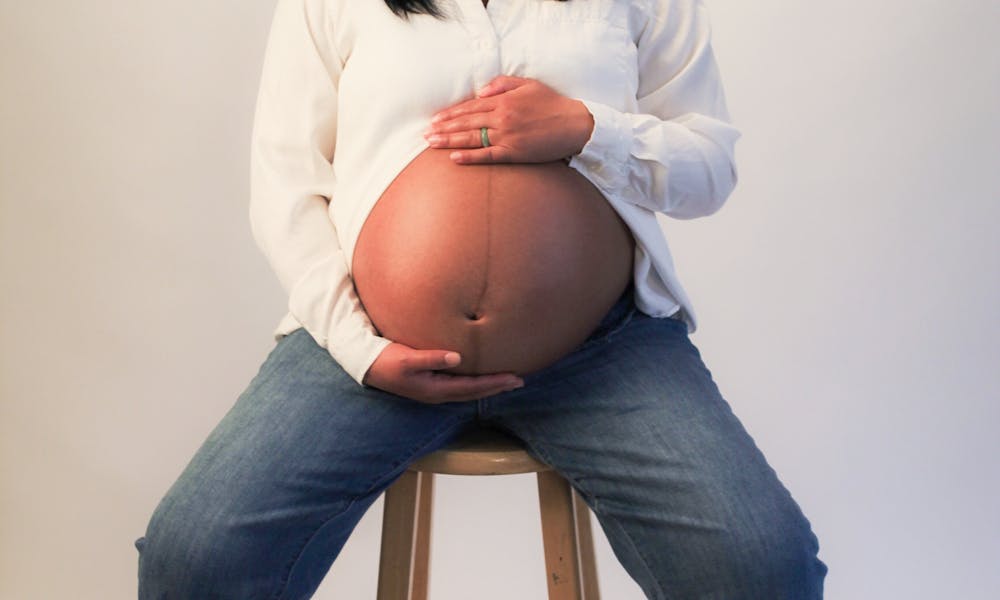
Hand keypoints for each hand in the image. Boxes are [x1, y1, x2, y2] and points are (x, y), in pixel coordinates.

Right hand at [362, 342, 523, 403]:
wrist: (366, 366)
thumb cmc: (385, 360)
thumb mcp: (407, 359)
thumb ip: (432, 359)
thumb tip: (457, 358)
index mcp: (435, 389)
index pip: (473, 387)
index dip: (494, 383)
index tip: (514, 378)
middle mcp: (438, 393)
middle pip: (475, 392)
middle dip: (497, 387)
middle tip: (520, 381)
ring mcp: (434, 391)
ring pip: (468, 391)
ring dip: (488, 387)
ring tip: (506, 381)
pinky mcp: (431, 384)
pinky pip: (460, 386)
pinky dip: (475, 383)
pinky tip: (481, 376)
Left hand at [424, 75, 593, 164]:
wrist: (575, 124)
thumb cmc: (553, 103)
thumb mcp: (528, 84)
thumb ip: (503, 84)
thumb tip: (480, 91)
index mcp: (504, 101)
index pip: (470, 107)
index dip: (451, 113)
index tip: (435, 118)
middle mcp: (501, 118)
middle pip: (466, 122)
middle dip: (444, 128)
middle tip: (426, 133)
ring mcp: (507, 136)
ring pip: (471, 138)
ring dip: (449, 141)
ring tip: (432, 143)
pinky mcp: (514, 152)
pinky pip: (487, 155)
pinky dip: (470, 157)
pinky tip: (454, 158)